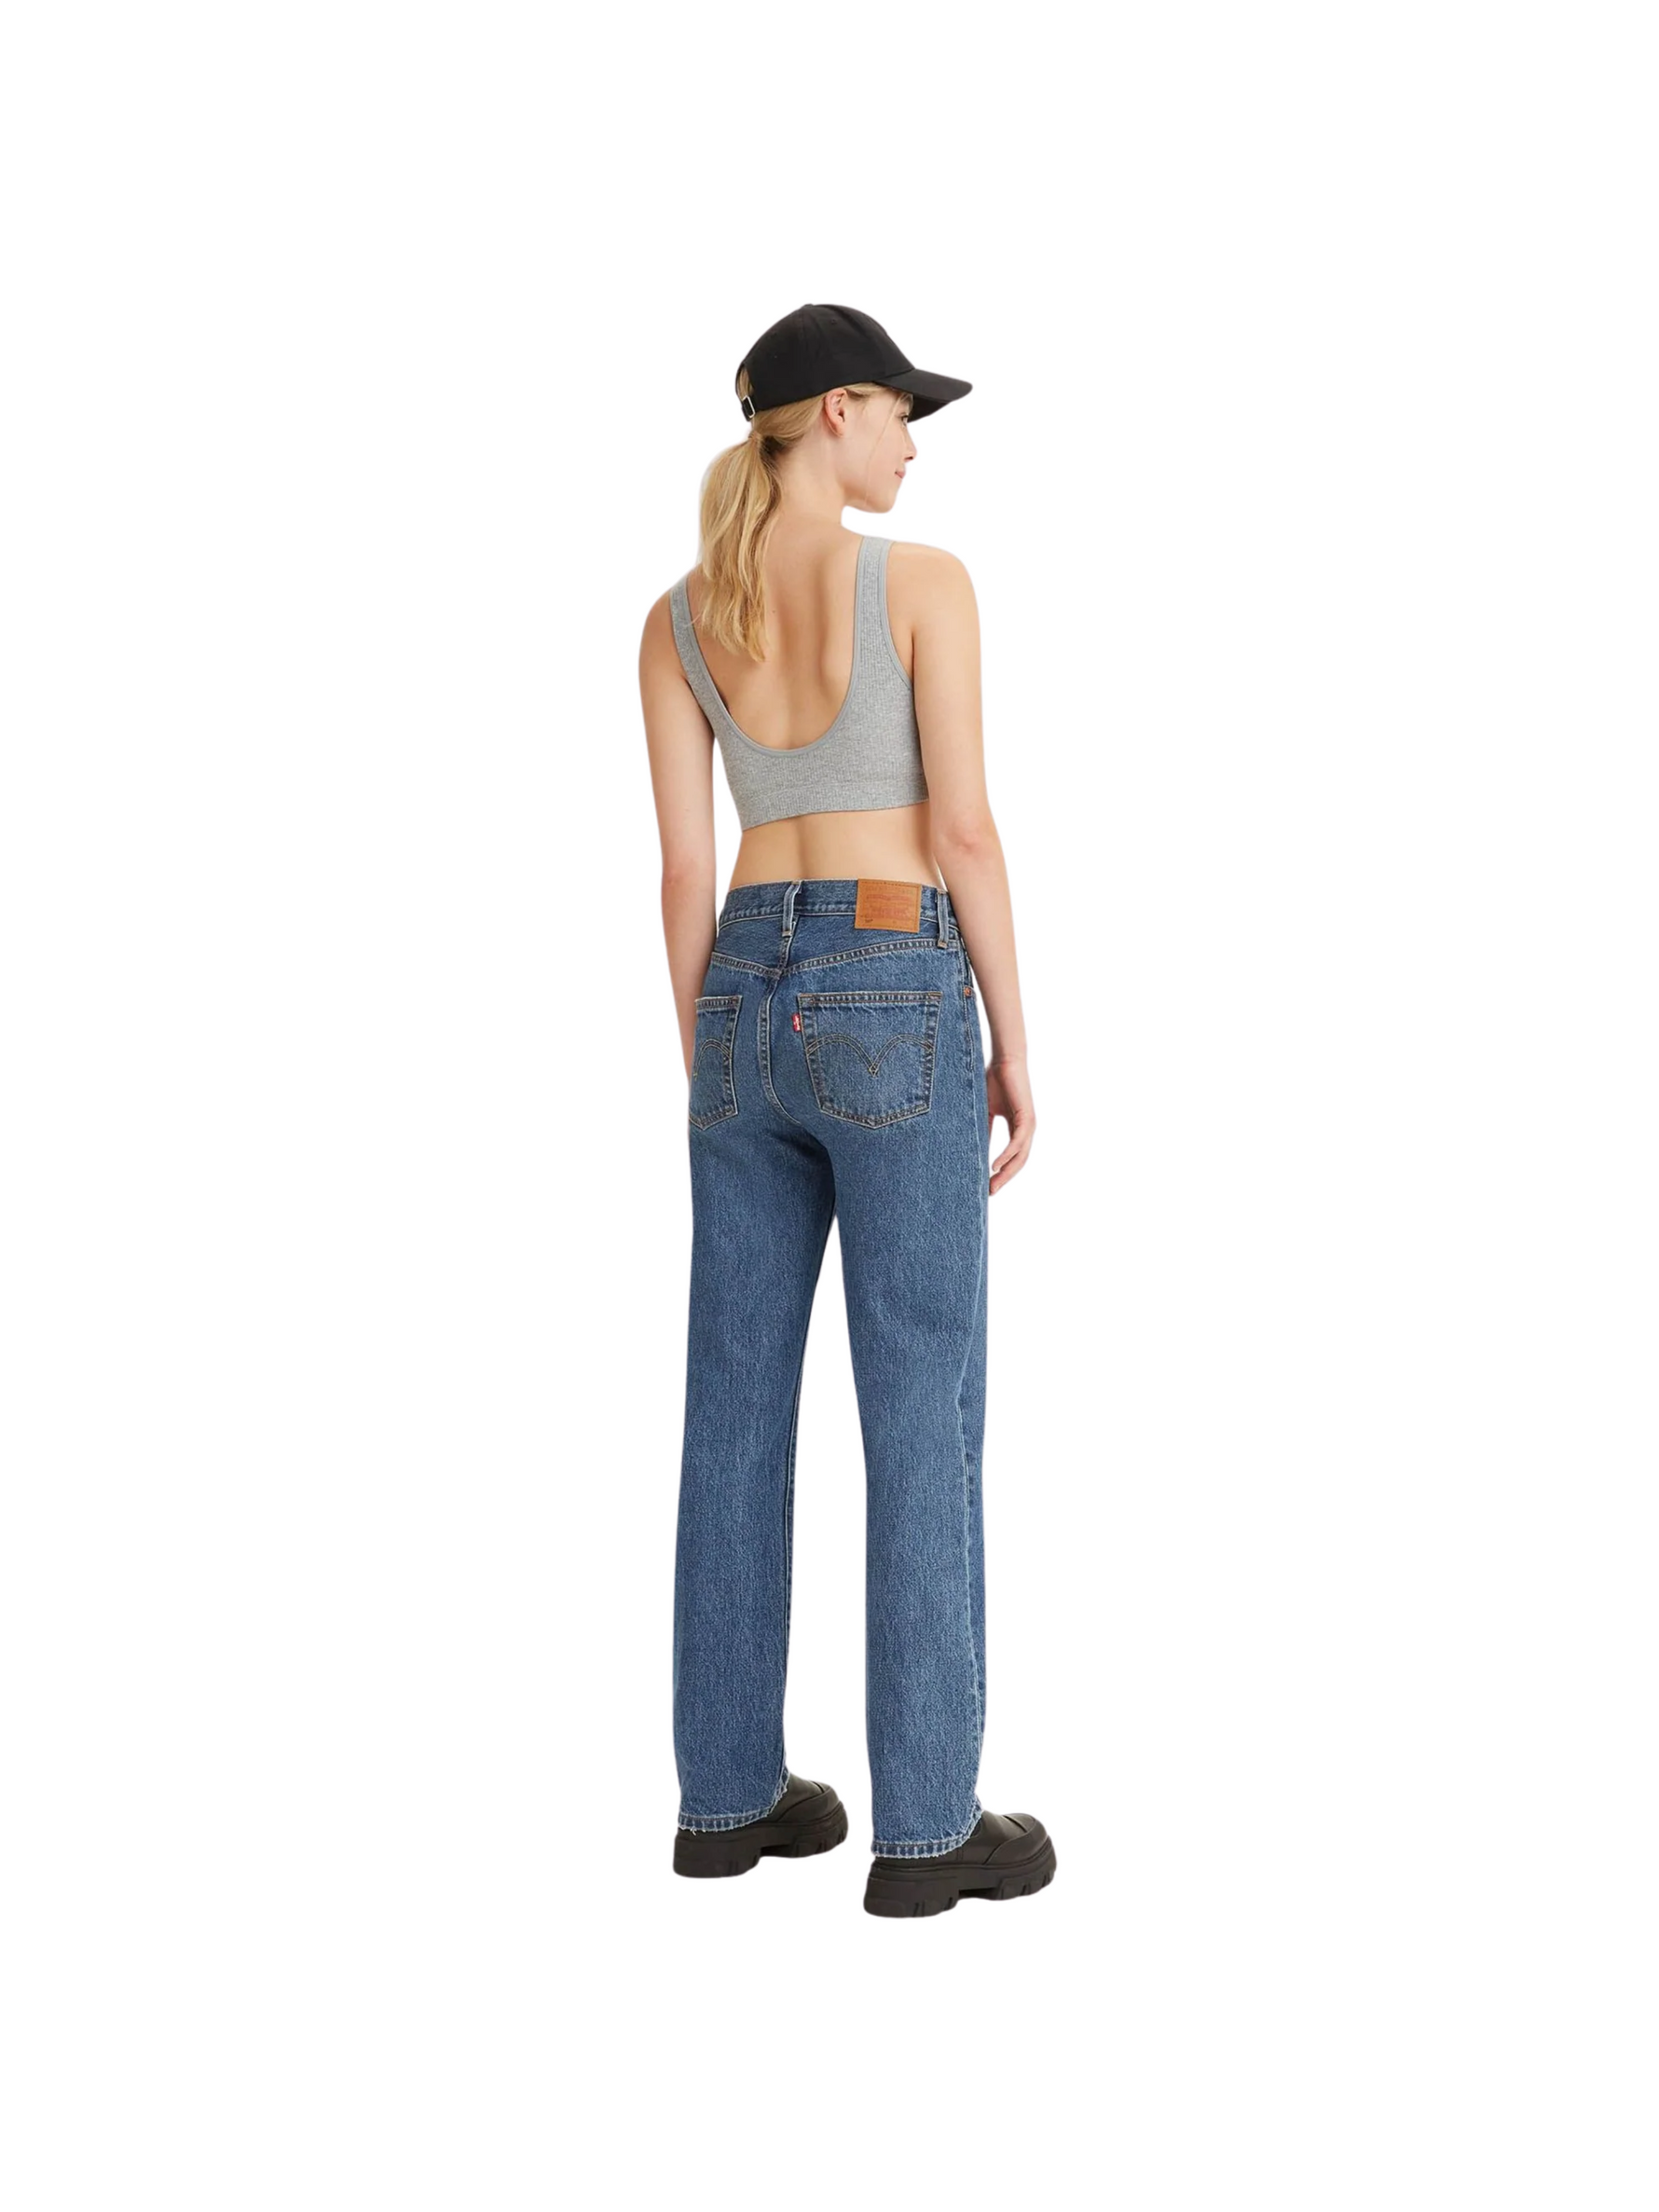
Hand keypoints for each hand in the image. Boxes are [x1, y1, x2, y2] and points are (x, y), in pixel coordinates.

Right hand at [985, 1055, 1034, 1192]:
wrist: (1004, 1060)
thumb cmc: (994, 1081)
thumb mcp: (985, 1113)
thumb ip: (984, 1131)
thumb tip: (974, 1151)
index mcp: (1017, 1128)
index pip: (1011, 1157)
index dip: (1001, 1173)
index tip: (987, 1186)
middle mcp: (1026, 1130)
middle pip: (1017, 1162)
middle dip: (1004, 1179)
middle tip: (990, 1193)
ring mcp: (1028, 1125)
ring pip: (1020, 1157)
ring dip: (1006, 1173)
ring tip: (992, 1185)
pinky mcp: (1027, 1118)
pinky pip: (1018, 1143)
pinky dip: (1007, 1156)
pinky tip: (995, 1166)